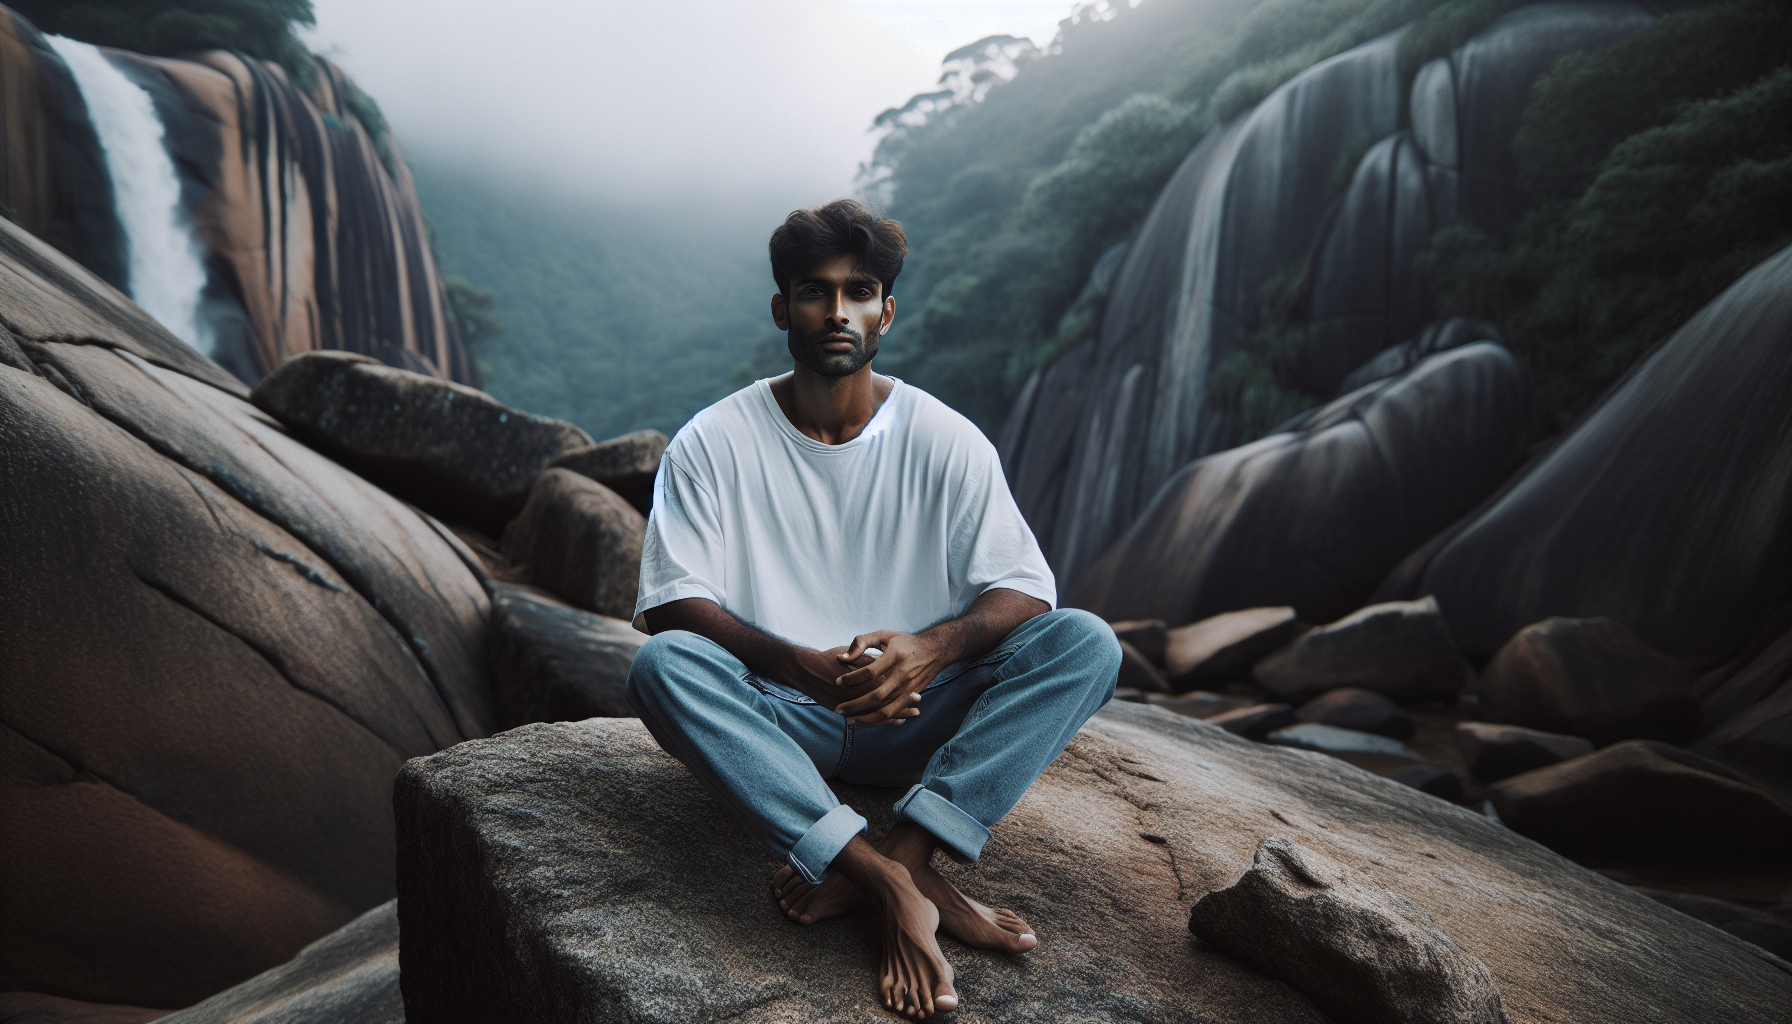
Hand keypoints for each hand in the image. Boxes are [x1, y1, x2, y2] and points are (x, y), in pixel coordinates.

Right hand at [775, 647, 911, 718]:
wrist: (806, 671)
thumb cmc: (829, 658)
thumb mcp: (850, 652)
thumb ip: (867, 659)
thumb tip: (885, 664)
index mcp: (863, 675)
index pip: (887, 682)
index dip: (902, 687)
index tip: (916, 688)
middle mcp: (860, 692)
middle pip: (887, 699)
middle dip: (903, 701)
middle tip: (918, 701)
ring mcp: (853, 703)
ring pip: (880, 711)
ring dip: (898, 713)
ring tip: (912, 714)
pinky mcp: (847, 711)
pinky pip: (869, 719)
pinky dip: (884, 722)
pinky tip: (897, 721)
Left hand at [833, 630, 950, 726]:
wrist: (936, 649)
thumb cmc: (905, 642)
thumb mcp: (884, 635)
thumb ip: (861, 642)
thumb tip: (842, 658)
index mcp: (895, 655)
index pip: (870, 671)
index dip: (852, 678)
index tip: (837, 682)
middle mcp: (904, 673)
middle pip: (877, 695)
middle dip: (856, 705)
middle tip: (838, 709)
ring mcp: (910, 687)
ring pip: (886, 709)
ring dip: (866, 718)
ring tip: (849, 720)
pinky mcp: (913, 695)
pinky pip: (894, 712)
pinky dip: (879, 720)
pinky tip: (866, 721)